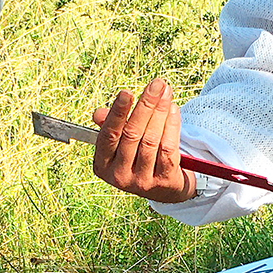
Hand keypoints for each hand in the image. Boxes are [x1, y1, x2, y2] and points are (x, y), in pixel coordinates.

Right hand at [91, 79, 196, 203]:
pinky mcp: (164, 181)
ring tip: (166, 92)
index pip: (108, 135)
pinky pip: (168, 148)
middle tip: (156, 84)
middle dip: (145, 106)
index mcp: (104, 165)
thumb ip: (111, 126)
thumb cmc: (137, 156)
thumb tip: (99, 113)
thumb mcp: (121, 143)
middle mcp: (120, 176)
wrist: (163, 188)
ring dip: (160, 112)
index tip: (126, 93)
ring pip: (151, 140)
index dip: (117, 114)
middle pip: (132, 135)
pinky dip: (172, 126)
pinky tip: (173, 110)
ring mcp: (142, 182)